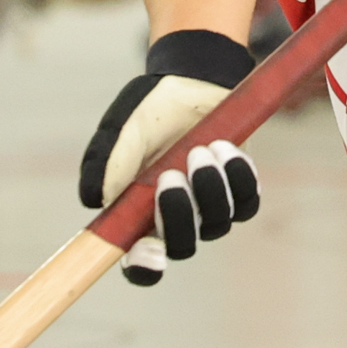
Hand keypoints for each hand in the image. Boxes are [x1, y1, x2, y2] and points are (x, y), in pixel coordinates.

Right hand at [79, 28, 260, 285]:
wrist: (191, 79)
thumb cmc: (151, 111)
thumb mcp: (123, 130)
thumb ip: (109, 163)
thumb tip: (98, 199)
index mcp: (139, 215)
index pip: (141, 262)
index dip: (145, 268)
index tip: (149, 253)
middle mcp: (175, 220)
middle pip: (182, 247)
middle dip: (179, 214)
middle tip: (173, 174)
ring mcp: (209, 209)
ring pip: (217, 224)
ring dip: (210, 187)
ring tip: (201, 148)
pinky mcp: (239, 192)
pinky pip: (247, 202)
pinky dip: (238, 176)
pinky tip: (224, 147)